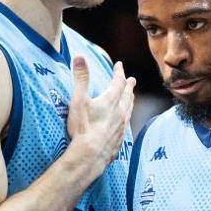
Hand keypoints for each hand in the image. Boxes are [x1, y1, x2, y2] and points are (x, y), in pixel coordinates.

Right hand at [65, 57, 134, 176]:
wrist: (90, 154)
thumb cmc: (83, 126)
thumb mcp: (79, 99)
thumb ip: (81, 78)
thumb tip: (80, 56)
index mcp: (111, 100)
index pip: (118, 82)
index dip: (119, 72)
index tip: (119, 65)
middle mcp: (120, 112)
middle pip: (127, 95)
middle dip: (128, 86)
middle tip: (132, 80)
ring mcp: (121, 126)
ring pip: (129, 110)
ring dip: (130, 101)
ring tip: (131, 97)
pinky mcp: (120, 139)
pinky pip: (126, 125)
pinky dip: (127, 118)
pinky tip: (125, 121)